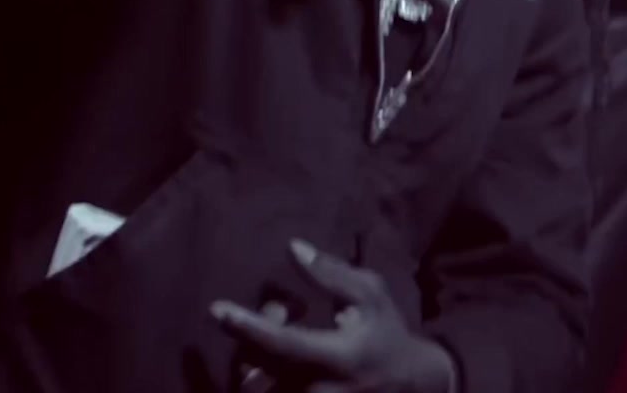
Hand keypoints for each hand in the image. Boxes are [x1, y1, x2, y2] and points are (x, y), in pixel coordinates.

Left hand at [211, 240, 455, 392]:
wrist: (409, 385)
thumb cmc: (386, 333)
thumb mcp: (371, 295)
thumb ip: (331, 273)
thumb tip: (293, 247)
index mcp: (338, 357)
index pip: (283, 344)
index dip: (248, 327)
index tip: (217, 310)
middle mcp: (318, 389)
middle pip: (256, 369)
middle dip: (251, 337)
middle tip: (278, 313)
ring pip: (255, 387)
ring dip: (253, 359)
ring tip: (278, 336)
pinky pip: (264, 392)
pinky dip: (262, 374)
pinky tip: (280, 357)